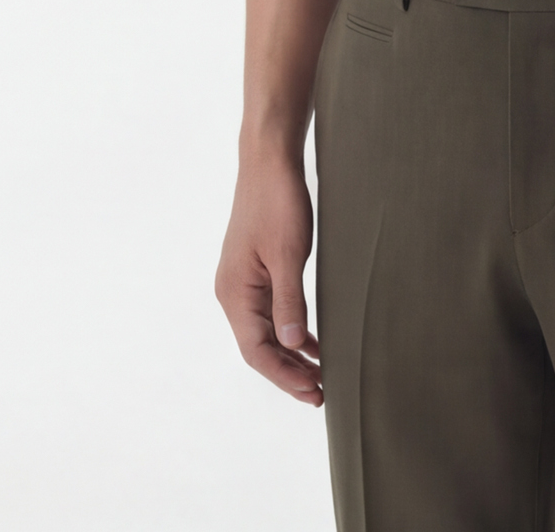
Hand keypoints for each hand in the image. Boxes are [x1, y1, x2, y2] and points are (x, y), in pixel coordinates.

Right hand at [215, 152, 322, 405]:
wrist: (268, 161)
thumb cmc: (278, 202)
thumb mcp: (288, 254)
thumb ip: (289, 302)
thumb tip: (290, 346)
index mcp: (235, 293)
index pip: (257, 351)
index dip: (285, 376)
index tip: (314, 392)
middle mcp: (232, 292)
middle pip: (259, 346)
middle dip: (289, 371)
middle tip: (322, 392)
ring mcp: (241, 281)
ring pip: (266, 330)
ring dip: (290, 353)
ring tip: (319, 374)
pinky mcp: (254, 270)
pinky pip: (270, 311)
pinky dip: (290, 328)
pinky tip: (310, 340)